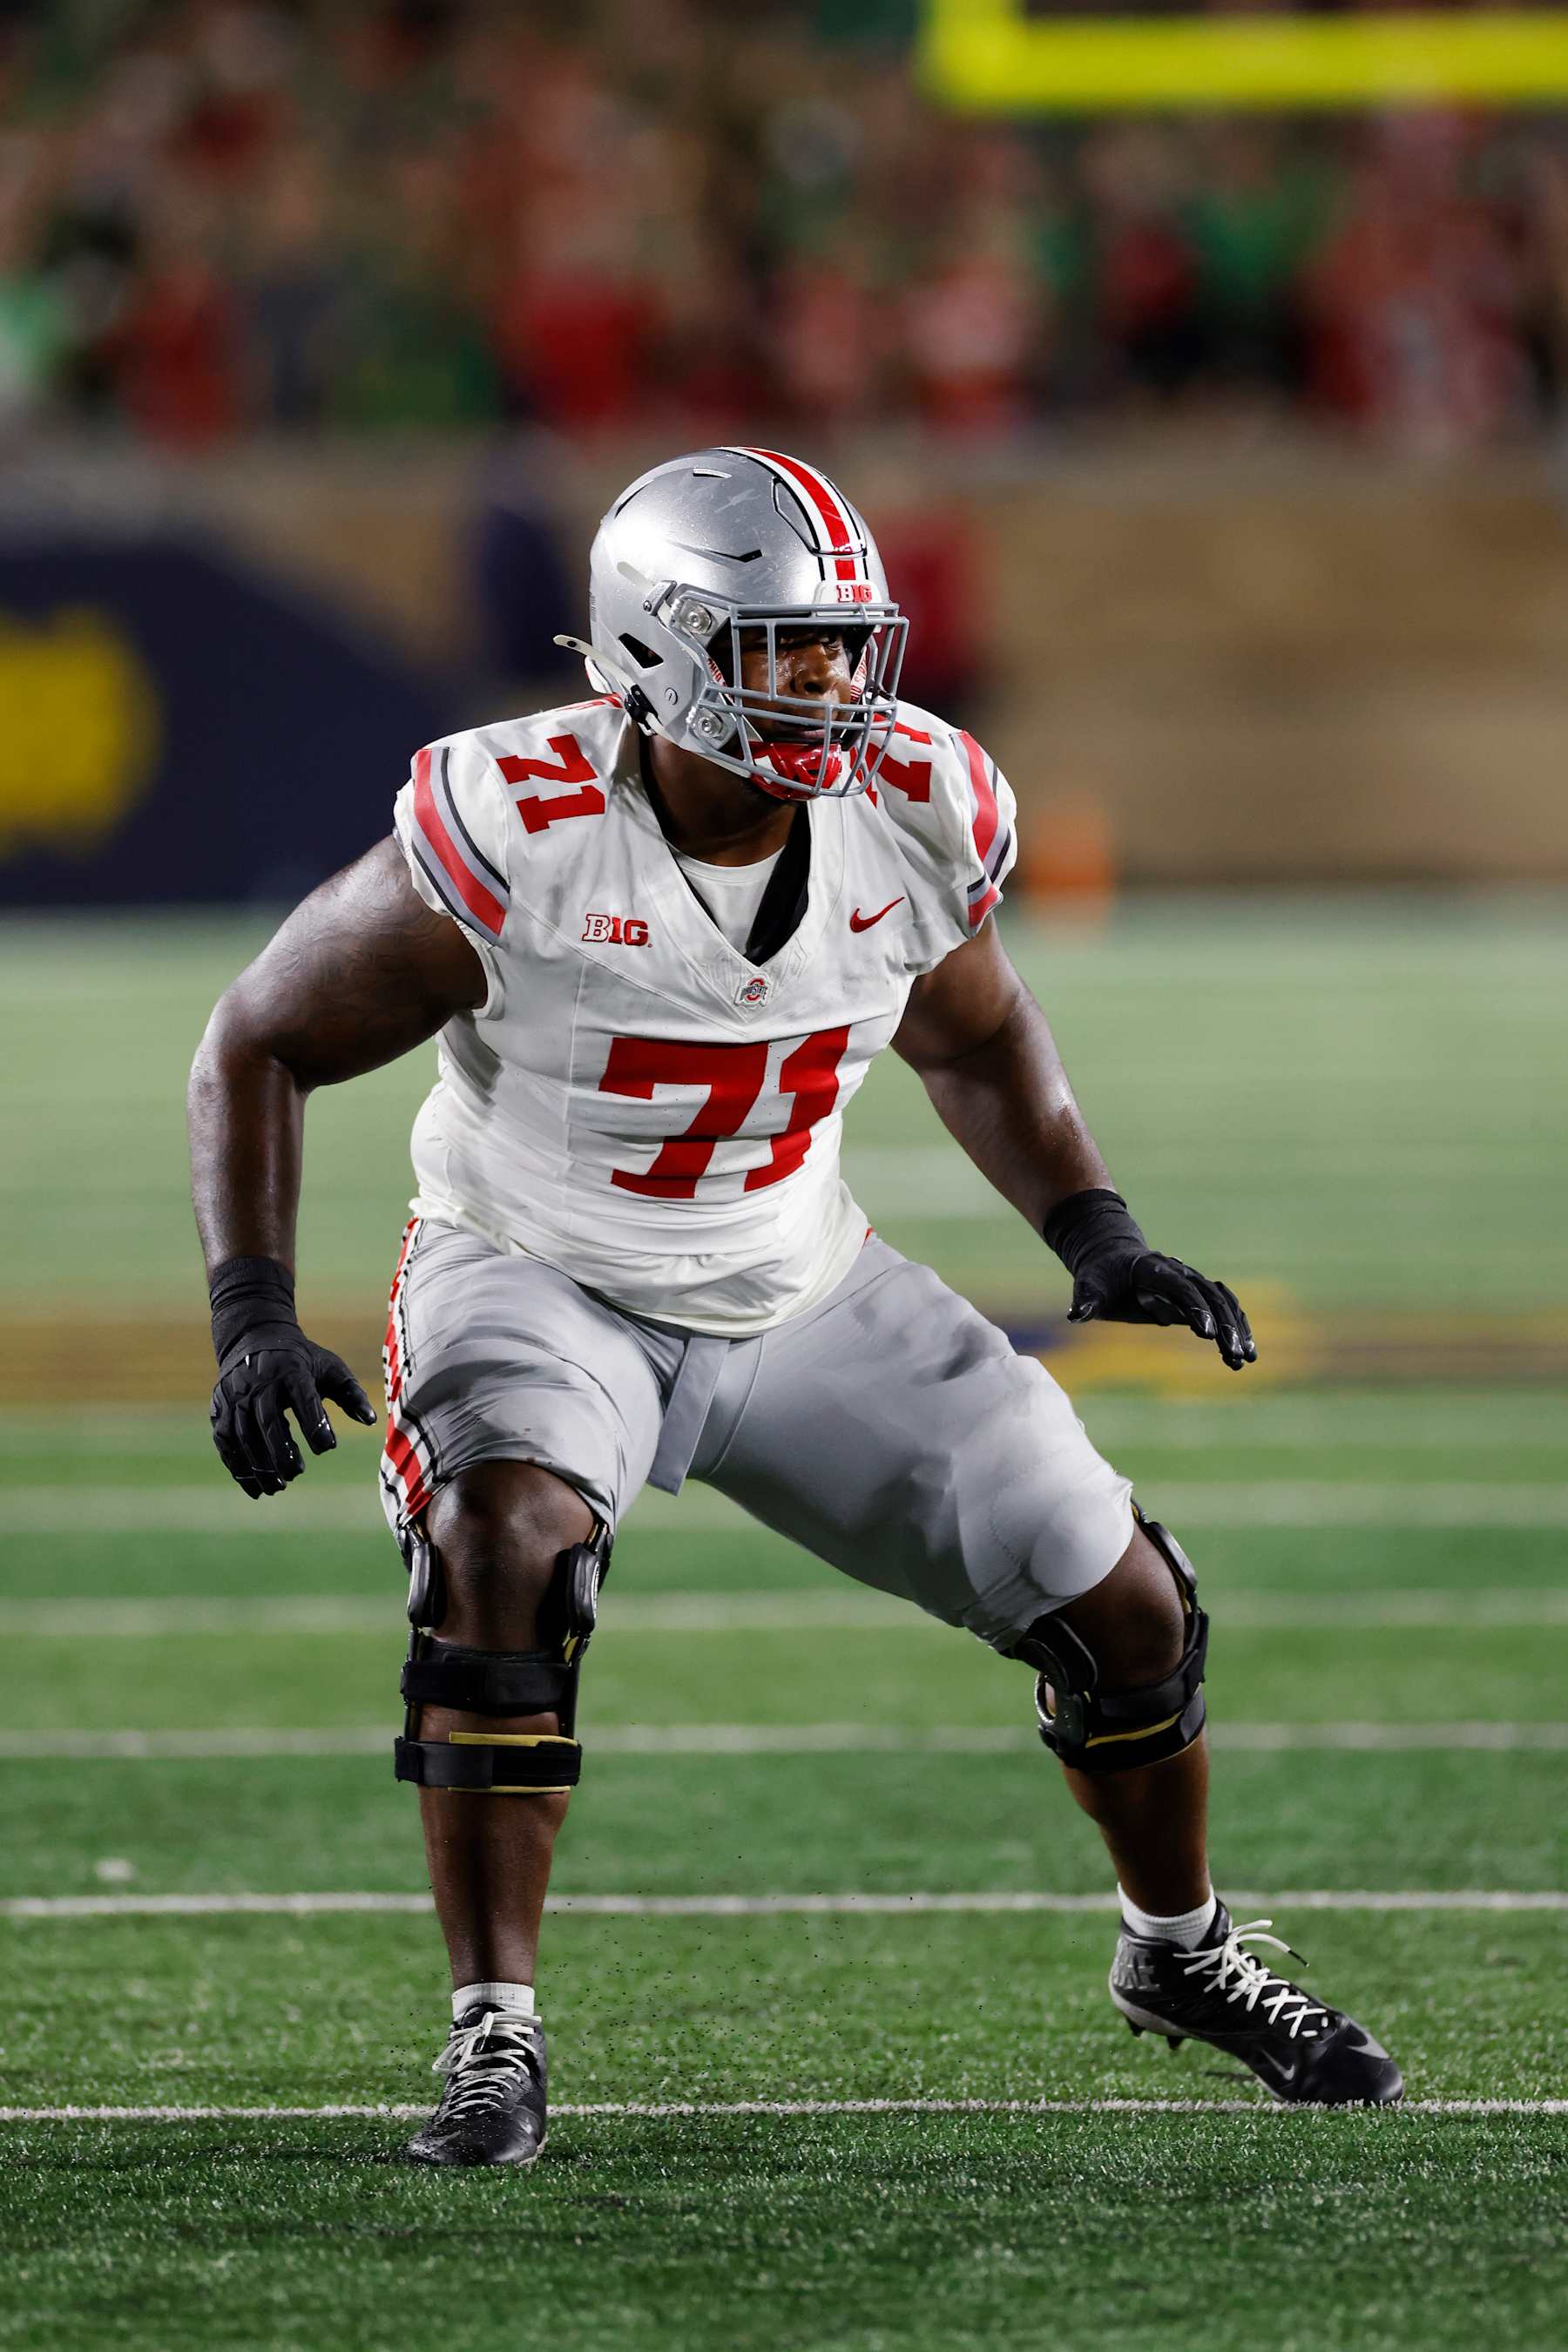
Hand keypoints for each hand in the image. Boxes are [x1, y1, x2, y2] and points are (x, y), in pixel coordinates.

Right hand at [207, 1256, 375, 1497]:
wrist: (254, 1337)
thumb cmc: (301, 1360)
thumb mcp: (329, 1367)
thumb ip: (351, 1393)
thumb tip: (371, 1420)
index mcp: (290, 1370)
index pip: (303, 1399)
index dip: (314, 1423)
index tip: (328, 1447)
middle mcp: (259, 1382)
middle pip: (267, 1421)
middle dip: (281, 1451)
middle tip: (297, 1473)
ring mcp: (235, 1395)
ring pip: (243, 1435)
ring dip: (259, 1465)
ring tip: (279, 1487)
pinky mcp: (220, 1408)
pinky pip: (225, 1442)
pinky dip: (238, 1468)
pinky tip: (256, 1488)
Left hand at [1044, 1190, 1256, 1372]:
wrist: (1112, 1257)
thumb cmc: (1099, 1275)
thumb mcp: (1087, 1286)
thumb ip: (1086, 1300)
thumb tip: (1077, 1315)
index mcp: (1153, 1269)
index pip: (1180, 1288)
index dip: (1195, 1308)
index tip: (1209, 1334)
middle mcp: (1179, 1273)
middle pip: (1209, 1296)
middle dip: (1225, 1325)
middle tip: (1234, 1354)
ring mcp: (1191, 1283)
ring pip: (1224, 1302)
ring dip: (1238, 1328)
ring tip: (1246, 1359)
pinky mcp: (1196, 1297)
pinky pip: (1223, 1310)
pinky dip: (1236, 1328)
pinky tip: (1243, 1356)